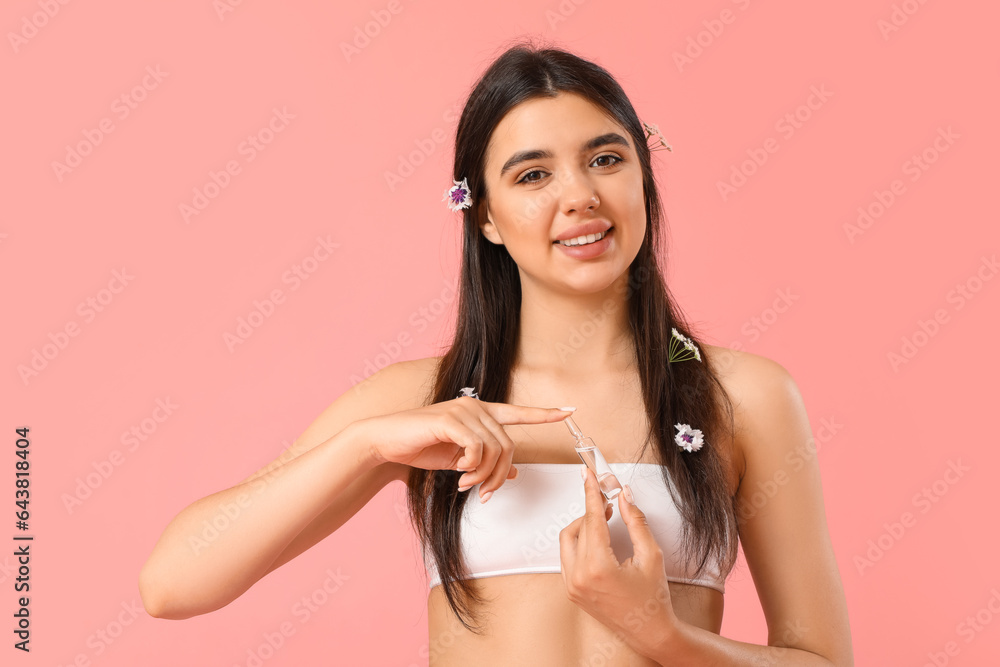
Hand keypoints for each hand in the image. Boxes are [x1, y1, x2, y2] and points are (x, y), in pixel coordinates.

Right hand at [358, 397, 573, 499]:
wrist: (387, 443)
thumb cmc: (421, 448)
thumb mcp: (459, 460)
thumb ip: (485, 461)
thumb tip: (513, 473)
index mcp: (480, 412)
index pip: (517, 413)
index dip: (543, 414)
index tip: (568, 412)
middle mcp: (475, 406)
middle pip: (508, 445)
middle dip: (499, 475)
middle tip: (483, 492)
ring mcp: (463, 410)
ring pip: (495, 449)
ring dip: (483, 474)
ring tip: (466, 484)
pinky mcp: (450, 419)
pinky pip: (476, 448)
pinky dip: (471, 466)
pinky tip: (458, 473)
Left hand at [559, 466, 678, 656]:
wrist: (650, 633)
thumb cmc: (653, 599)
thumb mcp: (651, 555)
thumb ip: (636, 521)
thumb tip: (624, 496)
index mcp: (597, 567)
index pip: (591, 519)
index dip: (591, 493)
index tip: (588, 475)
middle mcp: (578, 577)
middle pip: (578, 527)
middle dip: (591, 510)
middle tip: (608, 501)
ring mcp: (572, 585)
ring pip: (568, 541)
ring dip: (584, 526)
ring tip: (604, 519)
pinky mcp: (571, 591)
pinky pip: (568, 557)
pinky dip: (580, 543)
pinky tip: (597, 538)